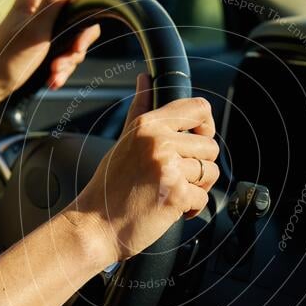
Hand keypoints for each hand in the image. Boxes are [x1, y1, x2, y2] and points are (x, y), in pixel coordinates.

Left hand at [0, 0, 99, 122]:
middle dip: (72, 53)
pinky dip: (59, 71)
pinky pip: (61, 57)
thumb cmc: (8, 57)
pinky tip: (52, 81)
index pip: (77, 8)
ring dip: (65, 65)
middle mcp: (39, 12)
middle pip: (76, 30)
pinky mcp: (40, 48)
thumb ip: (57, 0)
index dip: (82, 31)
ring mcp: (40, 31)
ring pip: (70, 46)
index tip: (76, 48)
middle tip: (59, 67)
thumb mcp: (37, 27)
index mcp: (36, 0)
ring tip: (53, 78)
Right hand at [66, 75, 219, 265]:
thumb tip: (145, 79)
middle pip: (211, 147)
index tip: (197, 142)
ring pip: (211, 173)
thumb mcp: (123, 142)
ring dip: (197, 188)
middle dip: (199, 167)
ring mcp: (168, 167)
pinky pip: (204, 198)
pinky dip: (191, 209)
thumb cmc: (108, 189)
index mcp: (148, 125)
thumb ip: (140, 110)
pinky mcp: (176, 194)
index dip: (206, 127)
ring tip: (171, 193)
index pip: (199, 109)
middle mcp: (159, 141)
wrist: (94, 226)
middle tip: (176, 179)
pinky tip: (169, 209)